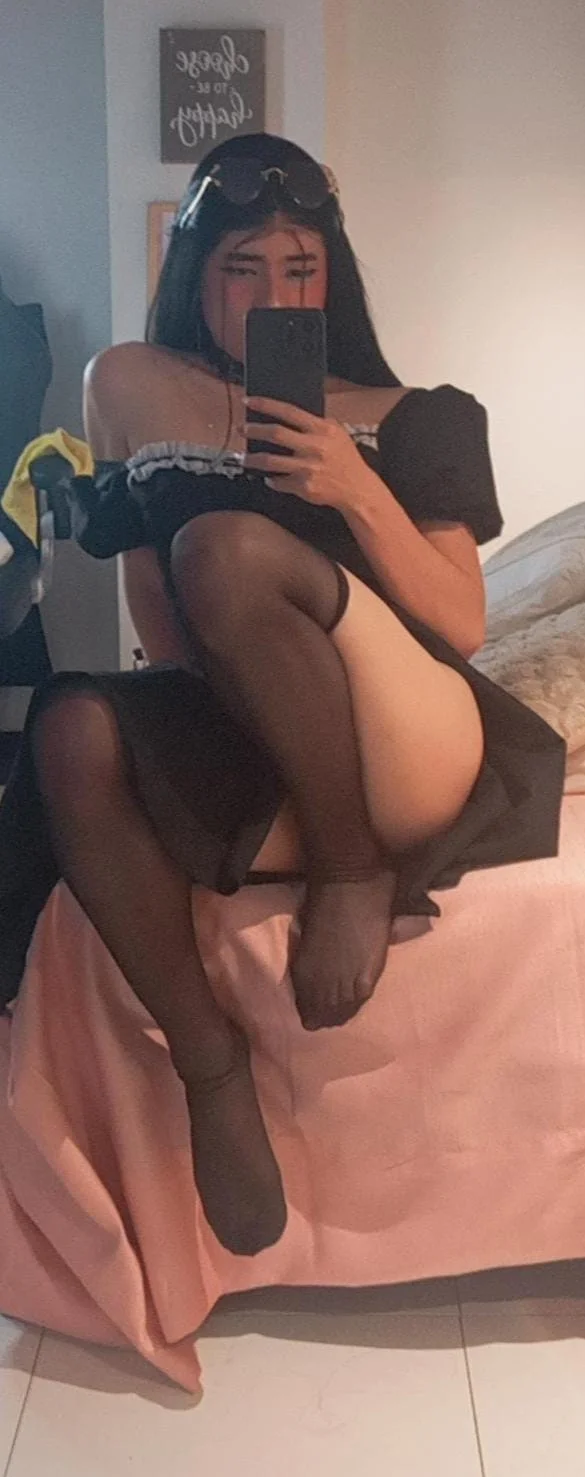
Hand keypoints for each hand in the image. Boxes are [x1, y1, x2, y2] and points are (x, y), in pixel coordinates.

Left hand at [244, 397, 367, 509]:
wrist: (357, 488)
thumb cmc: (345, 459)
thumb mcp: (337, 433)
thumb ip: (316, 423)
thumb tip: (289, 416)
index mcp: (322, 429)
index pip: (288, 412)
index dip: (265, 405)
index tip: (249, 401)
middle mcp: (314, 447)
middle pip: (275, 434)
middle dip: (254, 430)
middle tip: (241, 430)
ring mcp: (307, 468)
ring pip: (270, 462)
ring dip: (253, 460)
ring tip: (244, 458)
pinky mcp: (303, 487)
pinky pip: (279, 482)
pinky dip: (271, 480)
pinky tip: (268, 477)